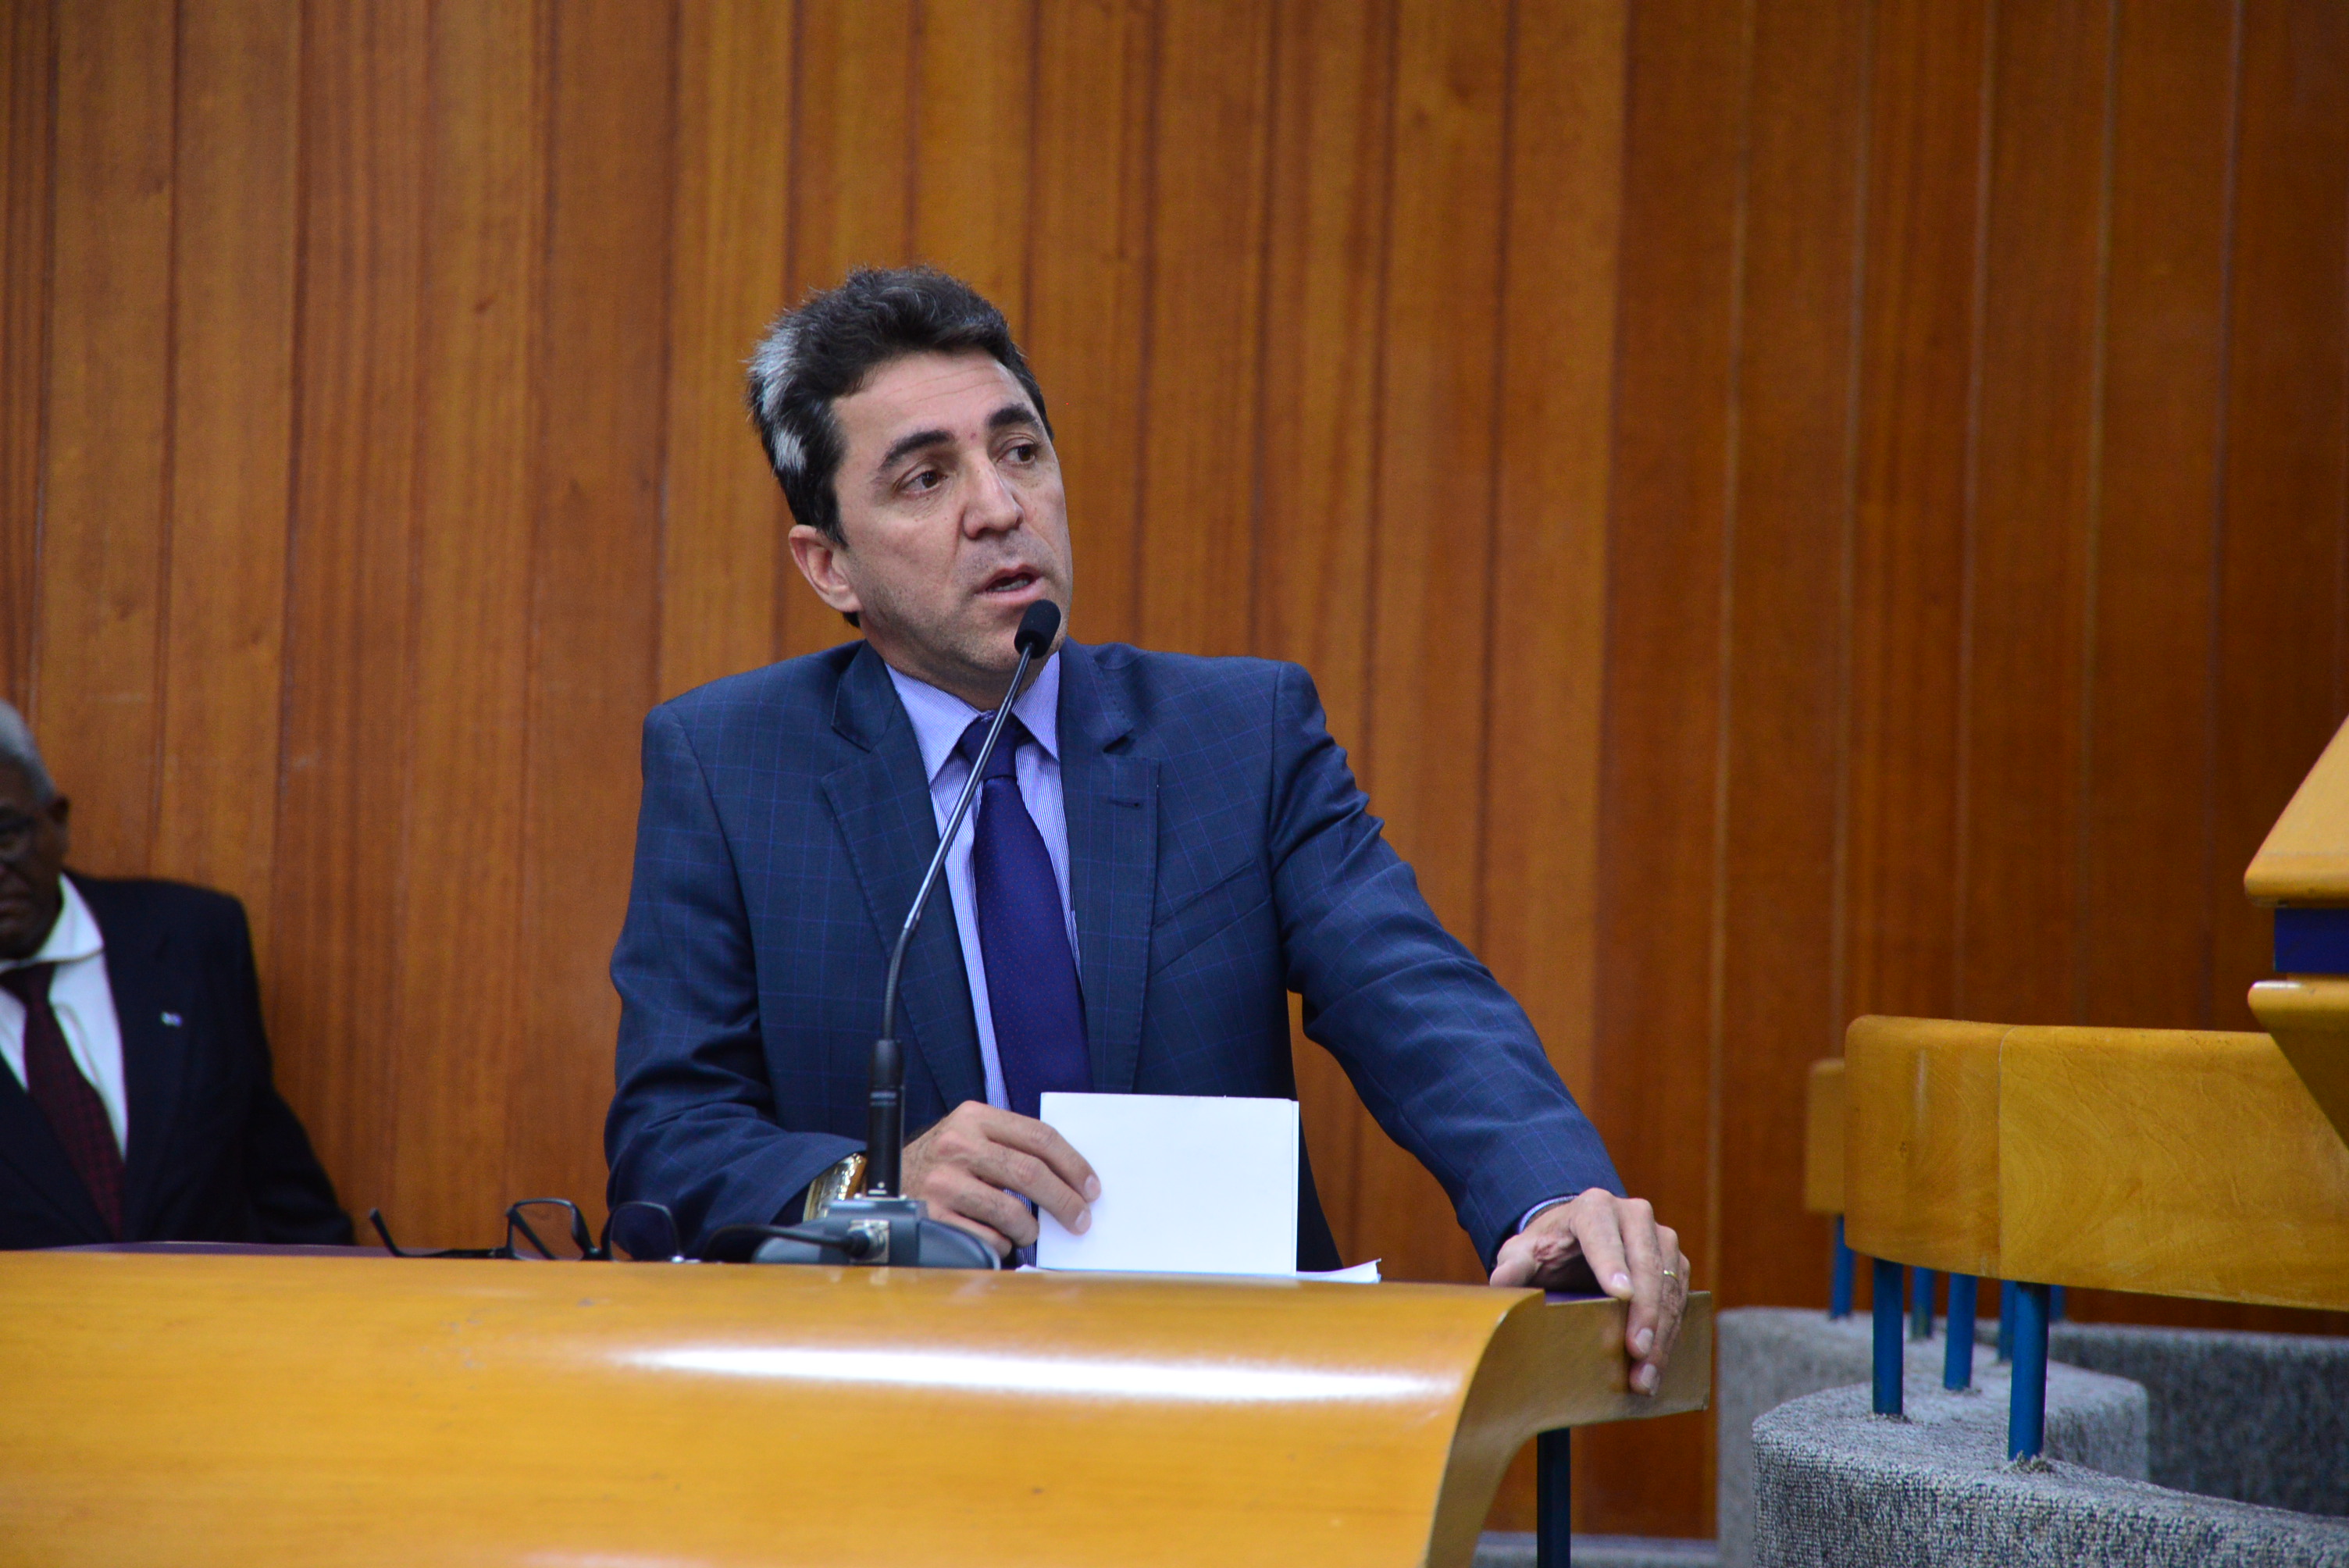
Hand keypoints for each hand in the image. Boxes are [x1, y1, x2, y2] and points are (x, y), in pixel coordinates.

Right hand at [899, 1101, 1100, 1258]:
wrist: (887, 1185)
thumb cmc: (944, 1165)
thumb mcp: (971, 1138)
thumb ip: (1012, 1148)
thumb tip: (1071, 1180)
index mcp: (973, 1117)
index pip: (1039, 1136)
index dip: (1073, 1164)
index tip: (1092, 1187)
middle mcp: (956, 1144)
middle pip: (1030, 1173)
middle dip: (1065, 1201)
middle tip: (1081, 1219)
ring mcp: (942, 1181)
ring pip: (1012, 1210)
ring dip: (1031, 1229)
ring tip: (1031, 1233)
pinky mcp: (933, 1217)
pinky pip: (988, 1237)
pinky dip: (1002, 1243)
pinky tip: (998, 1239)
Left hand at [1489, 1191, 1687, 1396]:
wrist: (1575, 1244)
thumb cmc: (1548, 1250)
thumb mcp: (1524, 1254)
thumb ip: (1513, 1265)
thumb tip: (1502, 1281)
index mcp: (1593, 1207)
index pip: (1603, 1233)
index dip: (1612, 1263)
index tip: (1621, 1295)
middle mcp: (1633, 1215)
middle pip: (1646, 1261)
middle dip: (1644, 1311)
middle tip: (1636, 1352)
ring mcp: (1659, 1238)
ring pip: (1669, 1283)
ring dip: (1661, 1331)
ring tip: (1646, 1374)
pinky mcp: (1675, 1263)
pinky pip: (1680, 1298)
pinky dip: (1670, 1334)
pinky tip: (1656, 1366)